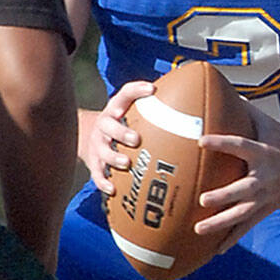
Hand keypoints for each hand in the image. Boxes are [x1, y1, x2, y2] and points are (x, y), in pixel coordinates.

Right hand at [83, 80, 154, 195]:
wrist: (88, 134)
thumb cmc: (120, 123)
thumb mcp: (130, 110)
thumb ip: (153, 107)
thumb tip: (191, 105)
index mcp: (116, 109)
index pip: (125, 94)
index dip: (137, 90)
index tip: (152, 89)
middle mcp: (104, 125)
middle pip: (108, 125)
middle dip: (121, 132)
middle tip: (136, 139)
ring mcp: (97, 144)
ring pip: (102, 150)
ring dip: (113, 157)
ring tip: (126, 163)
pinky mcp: (93, 162)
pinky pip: (97, 173)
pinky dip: (104, 181)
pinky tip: (113, 189)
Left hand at [193, 106, 279, 252]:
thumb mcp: (269, 124)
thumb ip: (245, 111)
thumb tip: (223, 92)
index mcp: (263, 153)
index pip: (239, 145)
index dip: (221, 143)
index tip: (201, 140)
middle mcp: (264, 177)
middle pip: (242, 189)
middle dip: (223, 195)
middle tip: (203, 199)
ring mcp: (266, 196)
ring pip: (242, 213)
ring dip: (220, 223)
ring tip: (198, 229)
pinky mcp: (268, 208)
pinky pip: (247, 226)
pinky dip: (231, 238)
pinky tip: (215, 250)